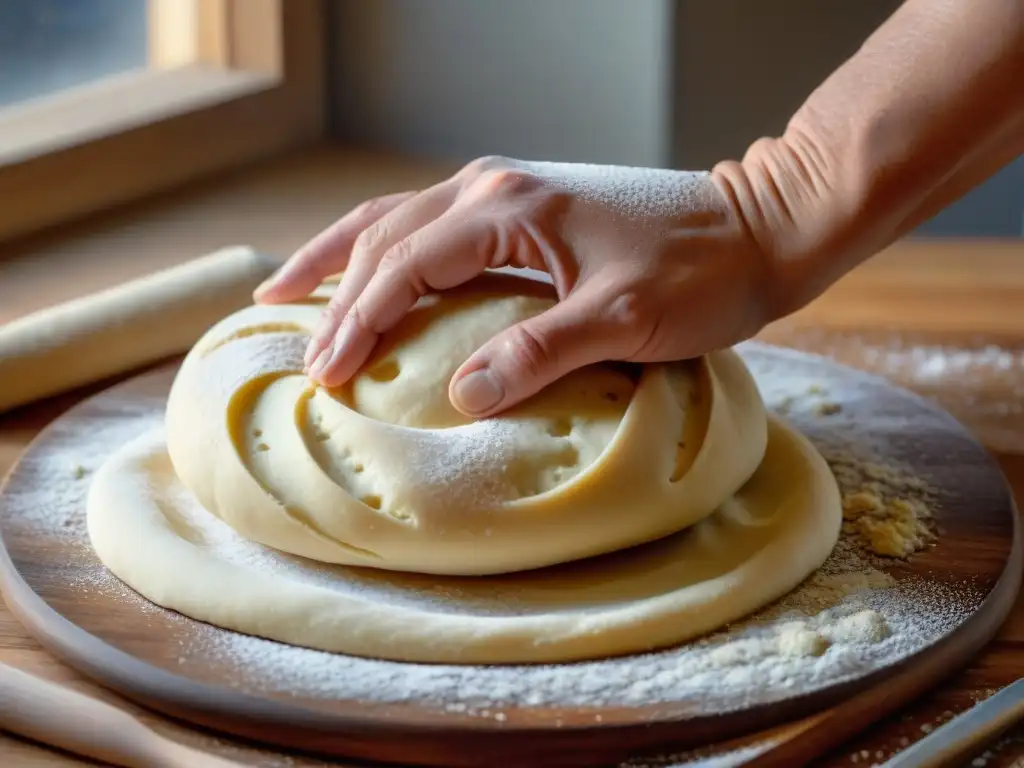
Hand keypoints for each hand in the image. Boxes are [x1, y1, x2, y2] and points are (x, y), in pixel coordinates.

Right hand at [254, 156, 782, 416]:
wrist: (755, 229)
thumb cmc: (699, 274)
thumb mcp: (623, 319)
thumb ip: (540, 352)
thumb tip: (461, 397)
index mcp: (506, 207)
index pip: (404, 266)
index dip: (359, 324)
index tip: (326, 376)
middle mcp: (493, 186)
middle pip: (385, 237)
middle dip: (337, 298)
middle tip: (302, 359)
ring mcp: (505, 192)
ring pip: (398, 219)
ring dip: (342, 258)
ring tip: (287, 292)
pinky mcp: (522, 210)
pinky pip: (432, 227)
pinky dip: (388, 253)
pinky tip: (371, 276)